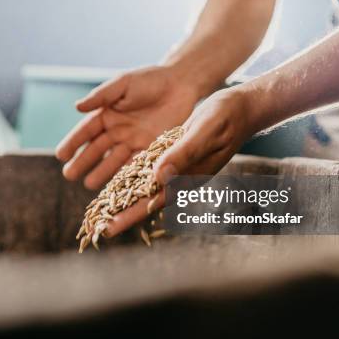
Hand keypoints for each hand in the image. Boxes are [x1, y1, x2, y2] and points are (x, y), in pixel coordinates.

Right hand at [55, 65, 199, 189]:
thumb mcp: (123, 84)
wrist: (181, 83)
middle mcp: (118, 130)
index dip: (73, 143)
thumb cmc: (150, 79)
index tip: (61, 155)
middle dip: (83, 162)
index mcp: (107, 113)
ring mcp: (133, 141)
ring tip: (89, 185)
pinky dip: (127, 175)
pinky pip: (137, 164)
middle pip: (97, 149)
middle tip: (69, 175)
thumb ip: (102, 96)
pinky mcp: (152, 149)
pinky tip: (118, 186)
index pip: (86, 131)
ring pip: (114, 160)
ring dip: (101, 172)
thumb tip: (77, 107)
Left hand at [105, 88, 256, 236]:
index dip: (129, 215)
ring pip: (146, 188)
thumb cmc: (226, 118)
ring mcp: (178, 167)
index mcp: (189, 177)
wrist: (242, 107)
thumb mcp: (204, 132)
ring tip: (102, 211)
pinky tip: (119, 184)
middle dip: (122, 215)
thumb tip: (158, 176)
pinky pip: (150, 172)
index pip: (154, 201)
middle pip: (146, 200)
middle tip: (97, 230)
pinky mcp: (175, 155)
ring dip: (125, 199)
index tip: (108, 229)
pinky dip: (134, 179)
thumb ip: (183, 153)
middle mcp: (182, 177)